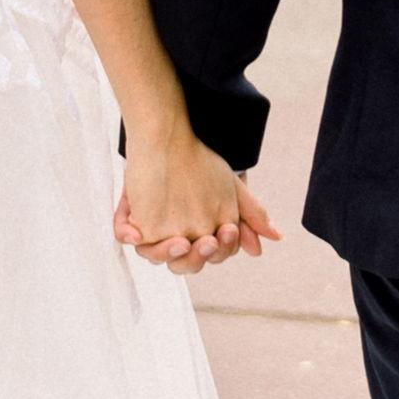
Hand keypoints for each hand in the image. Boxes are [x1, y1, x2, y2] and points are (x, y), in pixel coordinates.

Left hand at [116, 127, 270, 275]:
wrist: (169, 135)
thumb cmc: (200, 164)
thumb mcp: (231, 188)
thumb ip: (251, 214)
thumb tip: (274, 238)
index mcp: (200, 237)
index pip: (213, 255)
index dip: (221, 248)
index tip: (228, 230)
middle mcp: (176, 238)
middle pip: (185, 263)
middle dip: (197, 256)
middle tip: (207, 239)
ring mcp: (151, 230)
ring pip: (154, 255)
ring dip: (165, 253)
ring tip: (181, 241)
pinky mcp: (129, 216)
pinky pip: (123, 234)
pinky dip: (127, 235)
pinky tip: (136, 233)